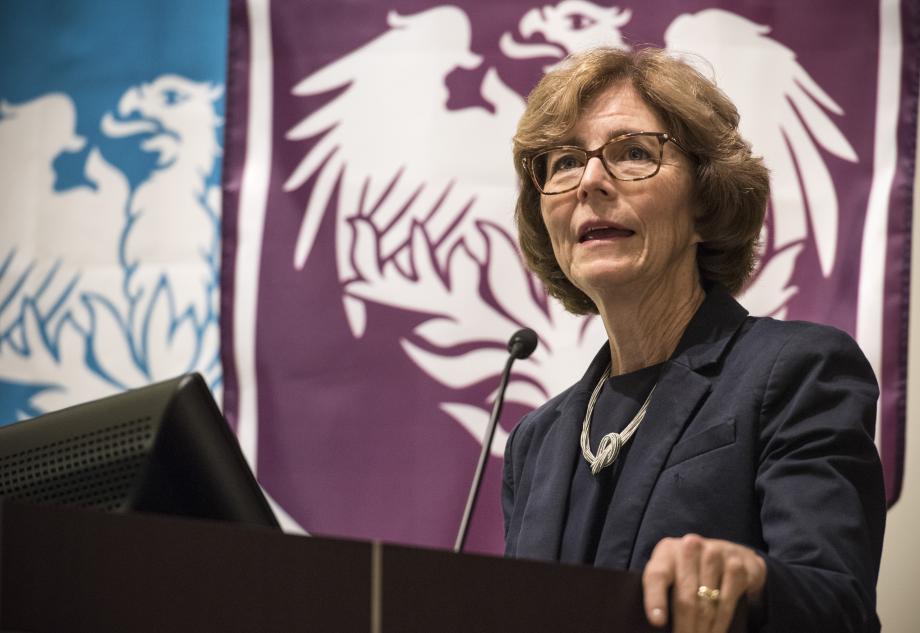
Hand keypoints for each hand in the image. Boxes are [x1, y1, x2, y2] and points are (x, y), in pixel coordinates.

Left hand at [642, 534, 765, 632]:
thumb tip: (658, 623)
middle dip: (685, 627)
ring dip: (703, 629)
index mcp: (667, 551)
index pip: (657, 576)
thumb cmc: (690, 570)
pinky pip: (726, 601)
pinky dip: (721, 623)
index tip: (657, 622)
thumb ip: (661, 591)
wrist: (727, 553)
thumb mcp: (671, 573)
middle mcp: (690, 547)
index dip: (655, 600)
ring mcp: (716, 554)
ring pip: (706, 603)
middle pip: (685, 597)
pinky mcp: (736, 566)